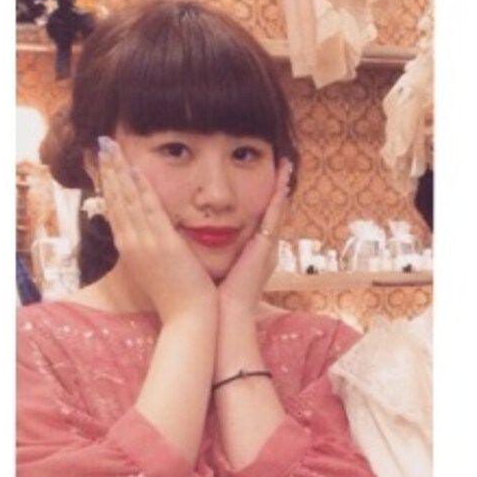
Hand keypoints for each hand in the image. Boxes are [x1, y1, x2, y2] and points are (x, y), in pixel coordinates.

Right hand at [98, 137, 216, 321]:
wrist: (187, 317)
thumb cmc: (175, 297)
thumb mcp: (155, 270)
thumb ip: (149, 250)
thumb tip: (148, 236)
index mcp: (129, 250)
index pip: (115, 210)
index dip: (109, 184)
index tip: (106, 163)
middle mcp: (131, 244)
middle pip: (116, 200)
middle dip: (109, 170)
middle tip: (103, 144)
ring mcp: (145, 244)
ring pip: (128, 200)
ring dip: (120, 171)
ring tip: (112, 147)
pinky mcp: (163, 244)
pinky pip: (151, 210)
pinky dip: (142, 190)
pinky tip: (136, 170)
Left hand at [217, 156, 292, 314]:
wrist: (224, 314)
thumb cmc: (214, 297)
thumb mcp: (213, 266)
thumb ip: (208, 250)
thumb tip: (190, 235)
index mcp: (250, 252)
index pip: (257, 218)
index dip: (261, 198)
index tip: (262, 177)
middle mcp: (262, 248)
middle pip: (271, 211)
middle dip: (277, 187)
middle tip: (282, 161)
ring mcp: (266, 248)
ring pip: (277, 210)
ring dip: (282, 187)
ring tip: (285, 162)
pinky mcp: (265, 249)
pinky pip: (274, 218)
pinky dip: (279, 199)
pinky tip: (281, 181)